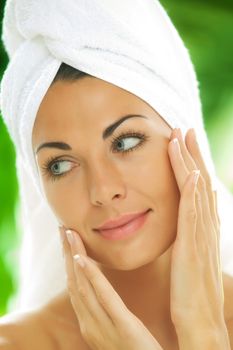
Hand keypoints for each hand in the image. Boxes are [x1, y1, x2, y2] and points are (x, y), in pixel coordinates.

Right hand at [59, 226, 162, 349]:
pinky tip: (81, 259)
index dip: (68, 261)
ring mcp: (102, 325)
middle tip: (62, 228)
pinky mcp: (121, 324)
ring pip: (82, 285)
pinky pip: (102, 297)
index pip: (75, 286)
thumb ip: (106, 310)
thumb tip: (101, 289)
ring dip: (74, 257)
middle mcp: (89, 323)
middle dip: (66, 253)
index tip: (66, 239)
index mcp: (89, 322)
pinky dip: (90, 276)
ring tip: (69, 234)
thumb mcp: (115, 328)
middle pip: (74, 281)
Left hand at [168, 128, 224, 330]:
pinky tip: (194, 174)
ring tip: (183, 138)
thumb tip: (188, 218)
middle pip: (200, 183)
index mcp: (202, 228)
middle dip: (193, 154)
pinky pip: (194, 213)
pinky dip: (195, 192)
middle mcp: (206, 226)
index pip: (197, 188)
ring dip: (191, 163)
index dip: (192, 164)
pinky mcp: (193, 246)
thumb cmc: (191, 289)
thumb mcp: (190, 255)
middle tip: (185, 129)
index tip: (183, 143)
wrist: (199, 319)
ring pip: (196, 190)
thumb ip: (190, 234)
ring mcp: (201, 235)